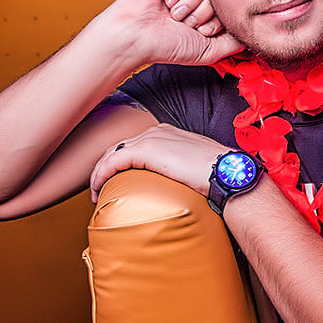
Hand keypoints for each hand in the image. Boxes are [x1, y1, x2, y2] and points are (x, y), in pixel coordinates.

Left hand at [89, 123, 229, 202]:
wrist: (225, 171)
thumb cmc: (217, 173)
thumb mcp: (195, 165)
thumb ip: (182, 168)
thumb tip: (181, 186)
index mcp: (168, 133)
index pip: (136, 143)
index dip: (121, 160)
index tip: (116, 179)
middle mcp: (157, 131)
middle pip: (120, 146)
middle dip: (106, 165)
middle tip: (100, 186)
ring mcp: (151, 138)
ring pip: (112, 152)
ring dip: (100, 172)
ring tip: (96, 191)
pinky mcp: (146, 150)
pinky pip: (113, 162)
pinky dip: (101, 175)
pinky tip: (98, 189)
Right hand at [98, 0, 243, 67]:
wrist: (137, 38)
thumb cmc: (166, 46)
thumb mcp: (209, 51)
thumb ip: (233, 43)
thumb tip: (251, 35)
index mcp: (205, 15)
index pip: (227, 9)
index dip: (216, 23)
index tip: (201, 33)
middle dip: (203, 15)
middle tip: (186, 25)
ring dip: (190, 5)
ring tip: (175, 15)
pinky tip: (167, 2)